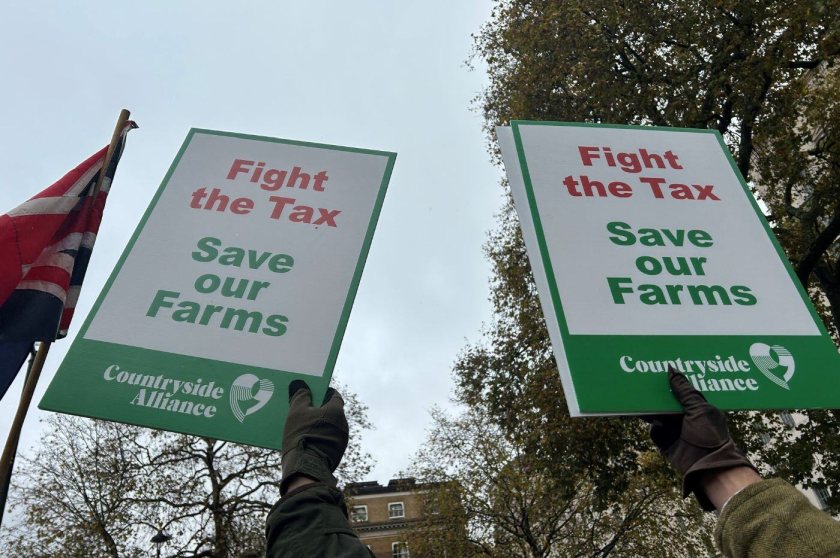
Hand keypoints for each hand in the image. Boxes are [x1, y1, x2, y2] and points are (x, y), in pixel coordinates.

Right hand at [280, 380, 348, 494]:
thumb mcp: (297, 412)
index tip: (312, 392)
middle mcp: (343, 424)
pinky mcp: (337, 453)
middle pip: (331, 411)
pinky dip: (319, 437)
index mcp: (336, 411)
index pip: (334, 395)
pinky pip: (327, 440)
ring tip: (302, 426)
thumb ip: (301, 396)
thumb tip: (301, 384)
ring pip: (329, 427)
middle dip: (319, 409)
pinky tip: (305, 440)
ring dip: (319, 424)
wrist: (306, 468)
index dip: (323, 392)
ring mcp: (342, 440)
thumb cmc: (301, 435)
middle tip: (304, 409)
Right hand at [646, 367, 755, 509]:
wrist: (707, 465)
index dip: (670, 382)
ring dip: (649, 409)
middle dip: (656, 395)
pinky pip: (654, 430)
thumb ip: (684, 390)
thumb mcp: (698, 408)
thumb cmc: (709, 435)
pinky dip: (652, 427)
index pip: (681, 390)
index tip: (658, 371)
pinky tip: (649, 421)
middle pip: (666, 402)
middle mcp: (685, 417)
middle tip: (643, 383)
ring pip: (657, 415)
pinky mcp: (666, 441)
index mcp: (696, 407)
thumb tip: (672, 369)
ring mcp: (674, 429)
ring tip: (639, 400)